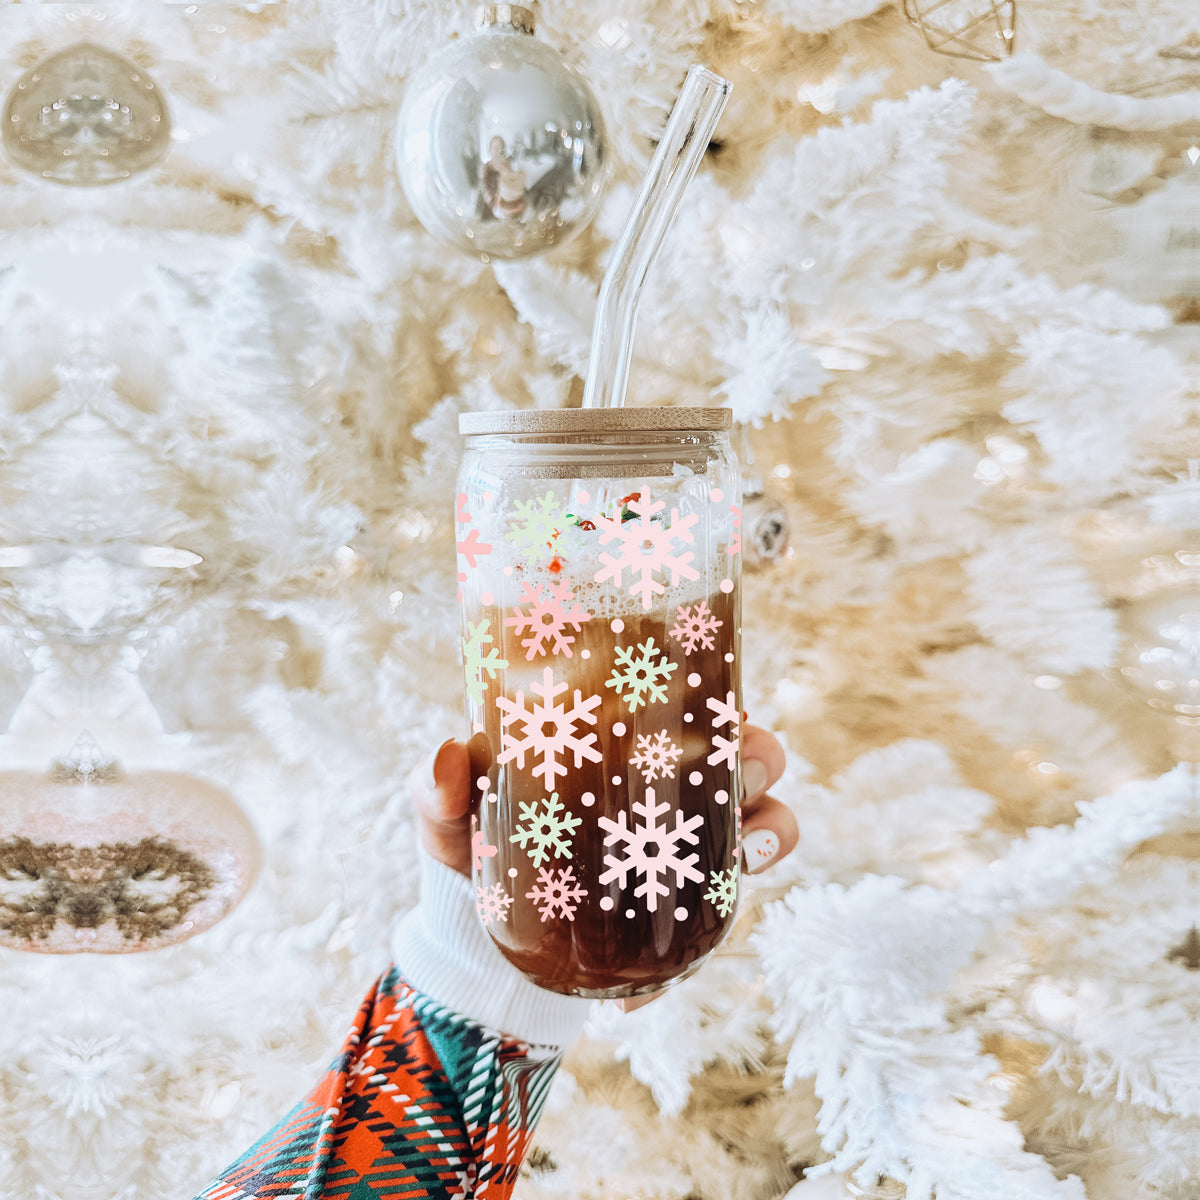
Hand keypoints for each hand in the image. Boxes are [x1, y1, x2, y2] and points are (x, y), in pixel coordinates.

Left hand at [409, 726, 798, 1006]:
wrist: (483, 938)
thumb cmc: (481, 848)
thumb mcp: (453, 818)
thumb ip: (440, 789)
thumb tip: (448, 757)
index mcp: (630, 749)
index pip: (691, 709)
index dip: (720, 700)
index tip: (719, 709)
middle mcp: (674, 792)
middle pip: (751, 758)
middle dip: (759, 762)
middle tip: (734, 779)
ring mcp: (688, 851)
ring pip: (767, 827)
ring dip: (768, 835)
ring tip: (742, 858)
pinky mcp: (683, 914)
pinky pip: (716, 927)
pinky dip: (689, 957)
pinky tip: (638, 987)